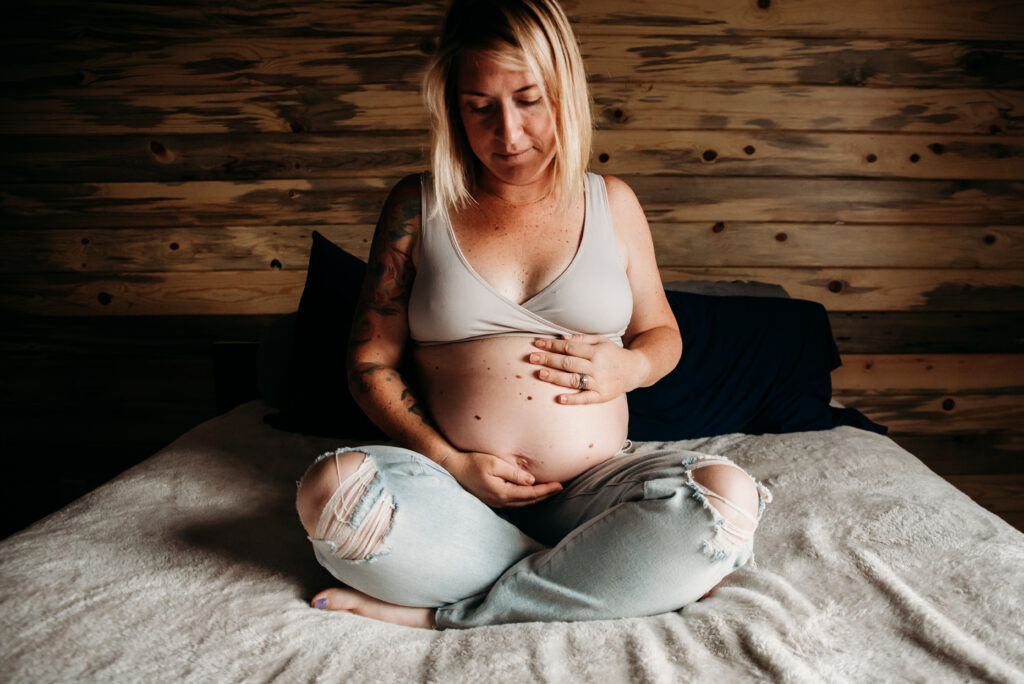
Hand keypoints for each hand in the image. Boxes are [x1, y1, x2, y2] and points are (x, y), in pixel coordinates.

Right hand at [443, 451, 562, 507]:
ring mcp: (495, 502)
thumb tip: (531, 481)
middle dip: (545, 495)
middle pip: (528, 501)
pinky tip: (530, 494)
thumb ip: (514, 473)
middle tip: (560, 488)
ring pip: (521, 504)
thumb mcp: (494, 463)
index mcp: (502, 492)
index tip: (560, 485)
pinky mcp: (491, 500)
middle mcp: (500, 501)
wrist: (453, 468)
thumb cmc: (472, 462)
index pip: (531, 493)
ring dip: (536, 498)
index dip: (547, 490)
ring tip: (549, 492)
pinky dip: (525, 499)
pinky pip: (513, 503)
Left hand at [528, 334, 644, 404]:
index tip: (537, 343)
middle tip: (531, 357)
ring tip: (540, 373)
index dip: (552, 345)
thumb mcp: (602, 340)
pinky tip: (559, 399)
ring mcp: (599, 382)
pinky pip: (585, 398)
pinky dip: (572, 399)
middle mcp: (596, 367)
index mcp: (596, 351)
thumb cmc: (614, 354)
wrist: (635, 370)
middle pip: (568, 363)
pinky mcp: (601, 396)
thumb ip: (582, 339)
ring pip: (574, 379)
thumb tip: (562, 337)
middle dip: (548, 359)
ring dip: (556, 377)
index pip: (569, 347)